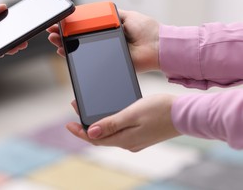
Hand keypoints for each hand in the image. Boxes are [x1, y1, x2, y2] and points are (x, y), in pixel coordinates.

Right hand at [47, 9, 159, 72]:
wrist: (158, 47)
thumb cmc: (147, 31)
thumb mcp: (128, 16)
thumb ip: (113, 14)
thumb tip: (99, 12)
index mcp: (109, 29)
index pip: (85, 27)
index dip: (71, 25)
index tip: (60, 22)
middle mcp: (104, 41)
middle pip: (79, 38)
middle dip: (63, 34)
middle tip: (51, 31)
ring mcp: (104, 52)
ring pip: (79, 49)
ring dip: (64, 44)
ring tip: (53, 40)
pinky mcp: (106, 63)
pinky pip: (87, 60)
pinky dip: (73, 56)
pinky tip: (63, 51)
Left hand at [66, 94, 180, 151]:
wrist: (186, 114)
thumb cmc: (160, 110)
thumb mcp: (132, 114)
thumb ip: (111, 124)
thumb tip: (91, 133)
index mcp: (125, 140)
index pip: (95, 139)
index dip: (80, 132)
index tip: (69, 124)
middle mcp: (129, 144)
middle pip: (101, 137)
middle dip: (87, 125)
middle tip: (76, 111)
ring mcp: (136, 141)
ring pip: (111, 134)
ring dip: (98, 124)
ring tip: (88, 112)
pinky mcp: (142, 135)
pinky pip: (120, 132)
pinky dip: (110, 124)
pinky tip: (108, 116)